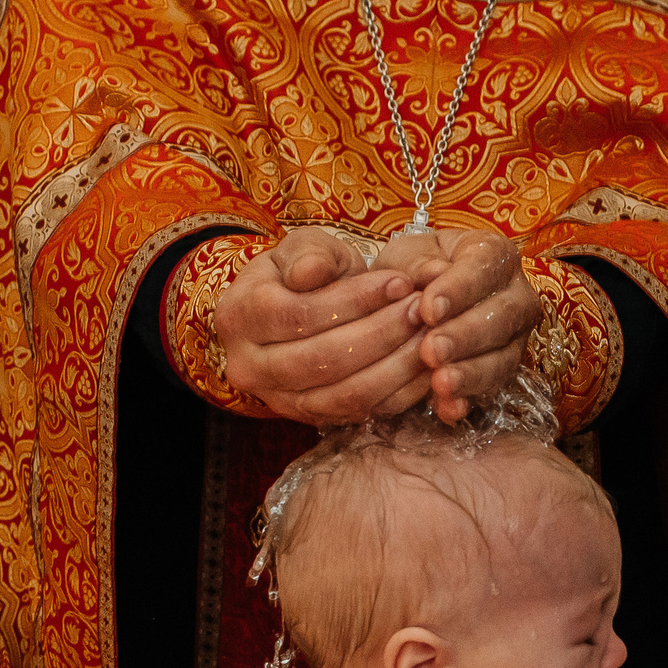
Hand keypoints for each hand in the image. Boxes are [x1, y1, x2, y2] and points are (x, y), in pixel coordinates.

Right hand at [216, 228, 433, 422]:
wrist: (296, 309)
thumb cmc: (302, 271)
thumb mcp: (302, 247)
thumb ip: (309, 253)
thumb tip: (310, 271)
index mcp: (238, 317)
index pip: (301, 314)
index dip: (355, 300)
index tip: (399, 282)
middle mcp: (250, 367)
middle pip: (324, 360)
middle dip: (382, 333)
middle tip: (421, 310)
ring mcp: (280, 401)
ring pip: (346, 394)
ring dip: (396, 365)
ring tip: (429, 334)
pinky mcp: (314, 419)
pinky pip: (363, 413)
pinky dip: (400, 391)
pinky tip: (426, 365)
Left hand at [371, 228, 543, 422]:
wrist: (412, 298)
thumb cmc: (412, 270)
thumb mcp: (405, 257)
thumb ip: (416, 264)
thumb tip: (433, 274)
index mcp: (494, 254)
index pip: (486, 266)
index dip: (460, 288)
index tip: (429, 308)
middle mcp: (516, 294)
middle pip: (503, 316)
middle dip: (466, 335)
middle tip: (432, 350)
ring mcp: (514, 336)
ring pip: (503, 357)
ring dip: (471, 372)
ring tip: (440, 382)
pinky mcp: (502, 370)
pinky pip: (492, 388)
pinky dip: (468, 400)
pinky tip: (447, 409)